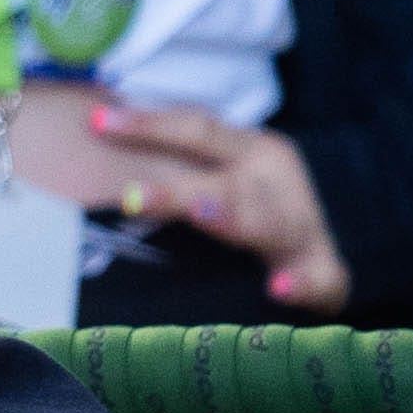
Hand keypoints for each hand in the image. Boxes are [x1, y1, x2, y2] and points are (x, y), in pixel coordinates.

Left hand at [92, 101, 344, 307]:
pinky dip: (301, 283)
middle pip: (220, 183)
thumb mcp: (221, 173)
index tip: (96, 123)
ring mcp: (299, 228)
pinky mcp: (319, 273)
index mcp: (250, 152)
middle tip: (132, 197)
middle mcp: (275, 183)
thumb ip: (168, 157)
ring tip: (205, 216)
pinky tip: (280, 289)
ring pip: (265, 223)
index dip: (148, 126)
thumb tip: (93, 125)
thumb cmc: (253, 207)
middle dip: (177, 192)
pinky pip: (317, 279)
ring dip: (234, 221)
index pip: (196, 131)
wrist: (318, 256)